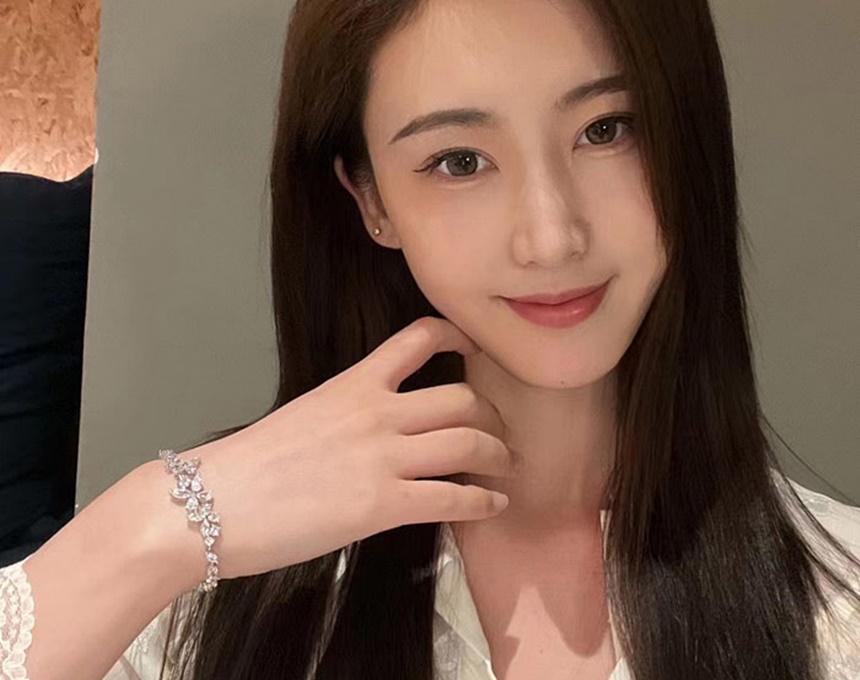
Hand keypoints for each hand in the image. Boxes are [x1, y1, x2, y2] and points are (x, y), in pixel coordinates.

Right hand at [179, 316, 517, 581]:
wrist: (209, 503)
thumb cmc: (246, 467)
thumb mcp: (304, 418)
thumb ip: (346, 417)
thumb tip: (373, 435)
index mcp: (353, 384)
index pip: (417, 339)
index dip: (456, 338)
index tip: (474, 348)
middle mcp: (376, 412)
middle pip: (461, 399)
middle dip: (492, 417)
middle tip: (501, 434)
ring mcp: (382, 457)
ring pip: (468, 443)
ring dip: (498, 456)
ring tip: (507, 467)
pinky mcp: (382, 505)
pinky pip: (453, 498)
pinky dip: (483, 501)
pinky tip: (494, 504)